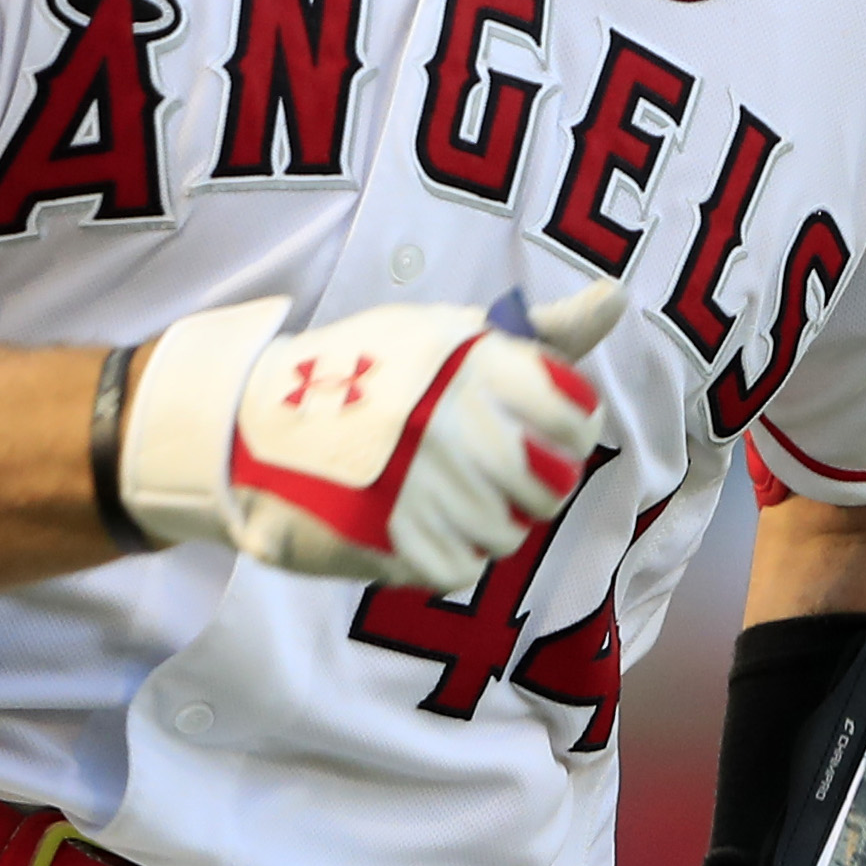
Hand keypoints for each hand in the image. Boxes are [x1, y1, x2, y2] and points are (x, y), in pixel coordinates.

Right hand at [122, 281, 626, 582]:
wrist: (247, 423)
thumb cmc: (364, 372)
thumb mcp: (445, 334)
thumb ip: (539, 334)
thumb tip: (617, 297)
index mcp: (471, 360)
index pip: (576, 419)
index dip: (566, 434)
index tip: (540, 434)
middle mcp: (451, 418)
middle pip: (549, 488)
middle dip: (527, 485)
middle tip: (482, 469)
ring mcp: (421, 481)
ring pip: (507, 534)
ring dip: (482, 522)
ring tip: (435, 492)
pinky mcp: (391, 535)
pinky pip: (461, 568)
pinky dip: (443, 554)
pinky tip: (412, 520)